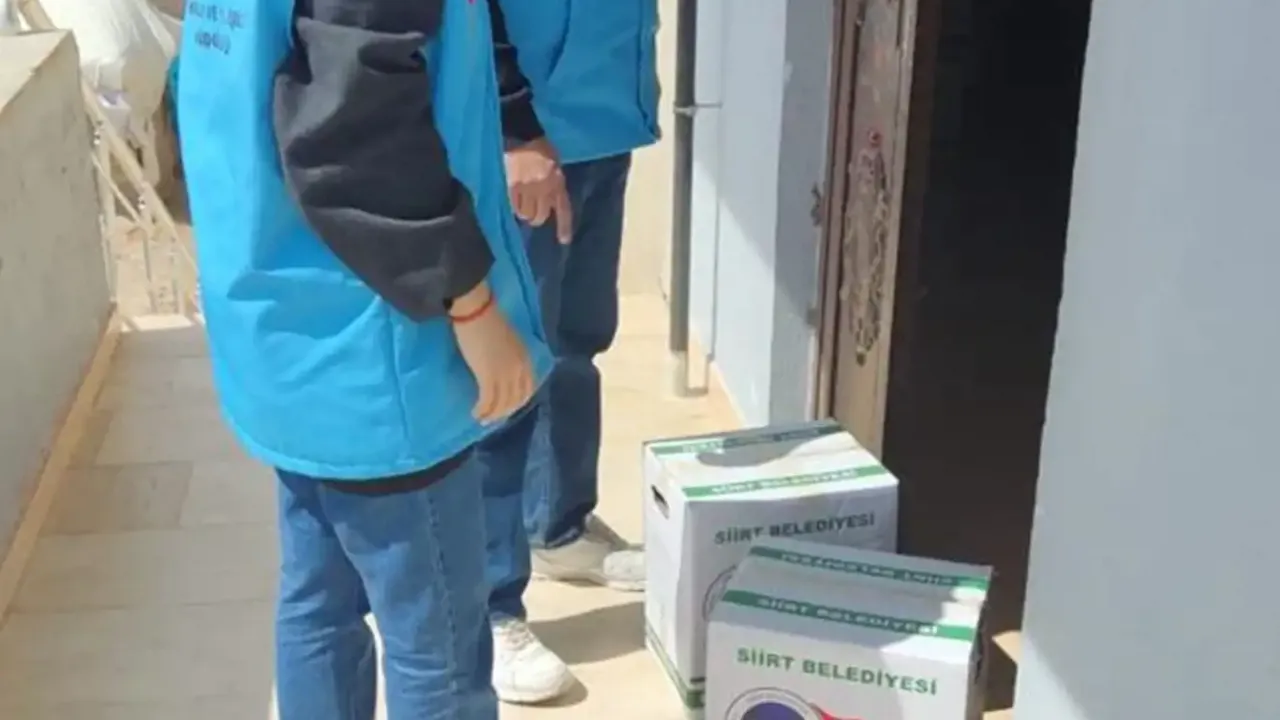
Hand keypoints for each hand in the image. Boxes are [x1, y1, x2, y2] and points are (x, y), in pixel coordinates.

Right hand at [450, 282, 534, 423]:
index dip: (518, 401)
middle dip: (505, 412)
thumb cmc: (489, 319)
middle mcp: (520, 370)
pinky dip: (482, 410)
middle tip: (494, 419)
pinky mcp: (488, 378)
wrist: (478, 311)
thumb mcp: (509, 340)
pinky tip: (475, 413)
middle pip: (516, 399)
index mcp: (526, 359)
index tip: (508, 407)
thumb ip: (511, 356)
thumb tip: (501, 367)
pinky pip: (488, 402)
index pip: (527, 388)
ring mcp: (506, 375)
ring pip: (502, 404)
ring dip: (492, 415)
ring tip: (482, 419)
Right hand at [504, 137, 572, 242]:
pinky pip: (513, 205)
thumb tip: (549, 202)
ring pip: (525, 214)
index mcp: (558, 183)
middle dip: (537, 218)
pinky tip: (513, 201)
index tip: (564, 241)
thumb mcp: (556, 167)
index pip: (563, 210)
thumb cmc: (542, 148)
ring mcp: (528, 189)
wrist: (524, 135)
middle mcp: (544, 190)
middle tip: (533, 214)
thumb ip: (554, 184)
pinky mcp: (512, 187)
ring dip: (524, 213)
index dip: (563, 227)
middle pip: (540, 216)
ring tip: (522, 206)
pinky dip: (513, 206)